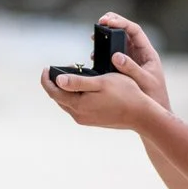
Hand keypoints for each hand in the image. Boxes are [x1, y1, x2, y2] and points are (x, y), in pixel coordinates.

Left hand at [40, 62, 159, 130]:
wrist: (141, 115)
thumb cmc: (125, 94)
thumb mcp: (101, 82)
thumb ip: (78, 82)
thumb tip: (58, 80)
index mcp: (78, 106)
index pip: (53, 92)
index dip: (47, 79)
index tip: (46, 68)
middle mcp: (78, 116)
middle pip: (58, 98)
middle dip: (54, 84)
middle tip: (56, 69)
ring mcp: (85, 120)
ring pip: (67, 103)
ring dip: (65, 90)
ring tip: (70, 76)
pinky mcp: (92, 121)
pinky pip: (76, 108)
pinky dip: (74, 97)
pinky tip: (82, 88)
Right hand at [99, 13, 170, 109]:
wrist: (153, 114)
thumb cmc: (154, 97)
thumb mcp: (144, 81)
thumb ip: (131, 69)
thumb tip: (116, 56)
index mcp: (147, 52)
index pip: (135, 31)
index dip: (121, 23)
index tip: (107, 21)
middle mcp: (139, 53)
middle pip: (125, 32)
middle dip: (113, 24)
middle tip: (100, 22)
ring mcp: (131, 60)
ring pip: (118, 43)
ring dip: (106, 38)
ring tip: (93, 37)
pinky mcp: (123, 69)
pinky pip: (112, 56)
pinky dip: (103, 53)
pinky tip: (94, 56)